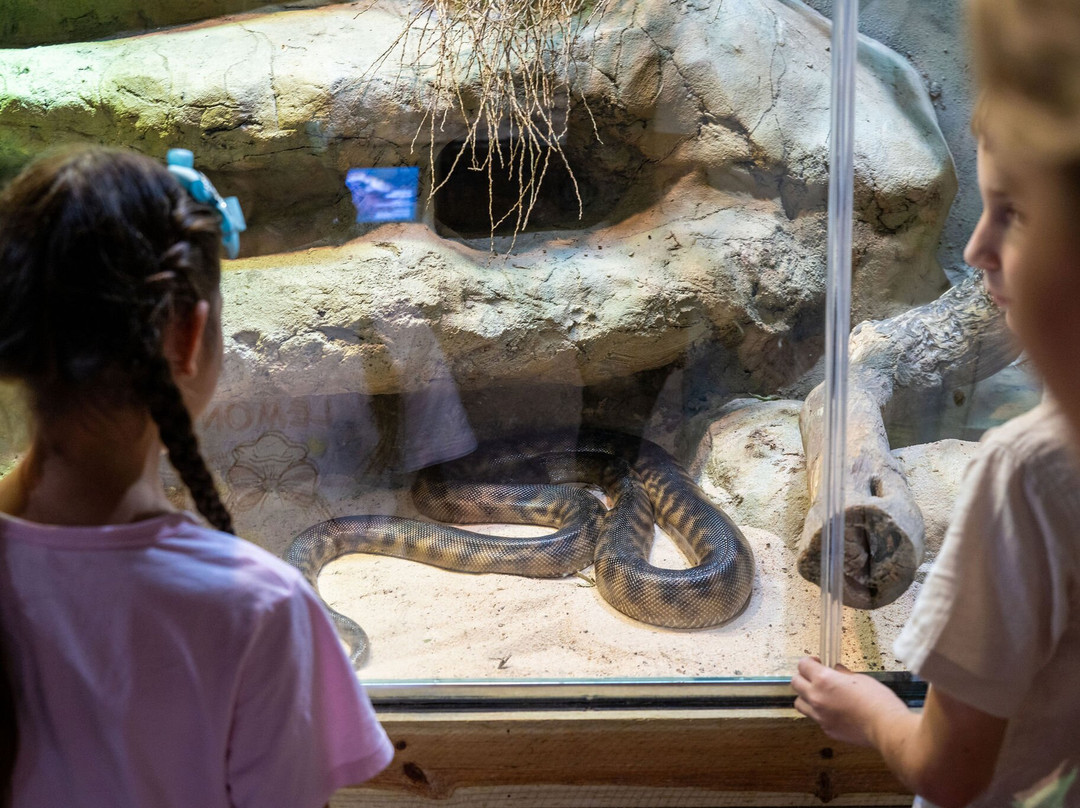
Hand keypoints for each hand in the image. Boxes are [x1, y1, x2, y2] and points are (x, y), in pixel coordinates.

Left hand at [790, 656, 909, 747]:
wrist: (885, 727)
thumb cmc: (877, 699)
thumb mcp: (860, 679)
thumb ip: (842, 674)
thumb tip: (836, 670)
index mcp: (823, 680)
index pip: (802, 665)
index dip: (809, 662)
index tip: (817, 662)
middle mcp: (816, 697)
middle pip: (795, 683)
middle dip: (803, 677)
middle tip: (815, 677)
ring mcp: (819, 716)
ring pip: (800, 703)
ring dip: (806, 696)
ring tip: (820, 695)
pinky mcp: (827, 730)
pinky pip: (816, 718)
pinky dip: (820, 713)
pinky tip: (835, 712)